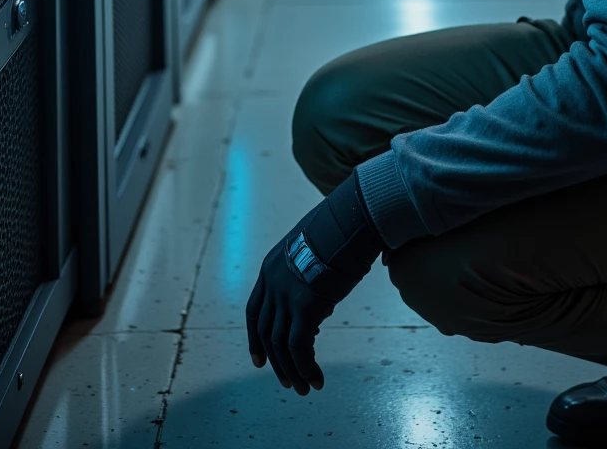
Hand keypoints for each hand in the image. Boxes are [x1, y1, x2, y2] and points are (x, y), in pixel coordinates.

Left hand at [246, 174, 381, 394]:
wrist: (352, 219)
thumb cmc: (341, 230)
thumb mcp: (312, 249)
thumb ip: (305, 273)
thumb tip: (317, 295)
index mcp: (270, 268)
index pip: (255, 312)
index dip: (256, 339)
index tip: (260, 361)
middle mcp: (273, 283)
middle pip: (267, 332)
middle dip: (276, 362)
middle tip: (288, 382)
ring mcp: (287, 295)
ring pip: (282, 345)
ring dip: (293, 371)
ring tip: (304, 389)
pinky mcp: (305, 306)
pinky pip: (299, 348)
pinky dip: (306, 368)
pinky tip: (317, 380)